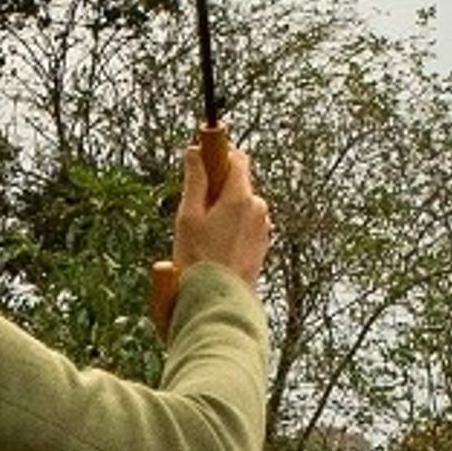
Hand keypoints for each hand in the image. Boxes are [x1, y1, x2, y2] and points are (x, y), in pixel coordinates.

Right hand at [169, 133, 272, 287]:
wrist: (218, 299)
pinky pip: (246, 223)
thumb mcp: (188, 216)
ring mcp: (263, 226)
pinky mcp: (262, 243)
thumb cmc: (199, 258)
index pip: (236, 158)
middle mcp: (258, 208)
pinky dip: (232, 227)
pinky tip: (217, 247)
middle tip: (195, 211)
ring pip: (241, 204)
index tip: (200, 164)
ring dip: (224, 210)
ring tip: (204, 236)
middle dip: (217, 189)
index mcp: (240, 197)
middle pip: (238, 183)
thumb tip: (194, 151)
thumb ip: (195, 180)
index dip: (217, 156)